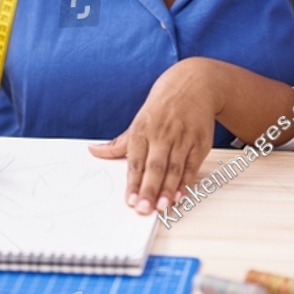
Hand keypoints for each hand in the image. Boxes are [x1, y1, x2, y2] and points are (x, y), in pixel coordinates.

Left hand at [90, 59, 219, 215]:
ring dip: (168, 189)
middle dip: (149, 189)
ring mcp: (182, 139)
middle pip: (155, 166)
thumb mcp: (137, 121)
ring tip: (162, 207)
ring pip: (174, 168)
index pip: (136, 161)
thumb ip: (118, 144)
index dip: (133, 182)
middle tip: (144, 208)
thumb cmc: (162, 106)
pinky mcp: (199, 143)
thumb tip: (94, 151)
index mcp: (143, 130)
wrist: (194, 85)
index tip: (130, 200)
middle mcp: (162, 135)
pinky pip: (192, 166)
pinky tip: (179, 195)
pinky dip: (186, 182)